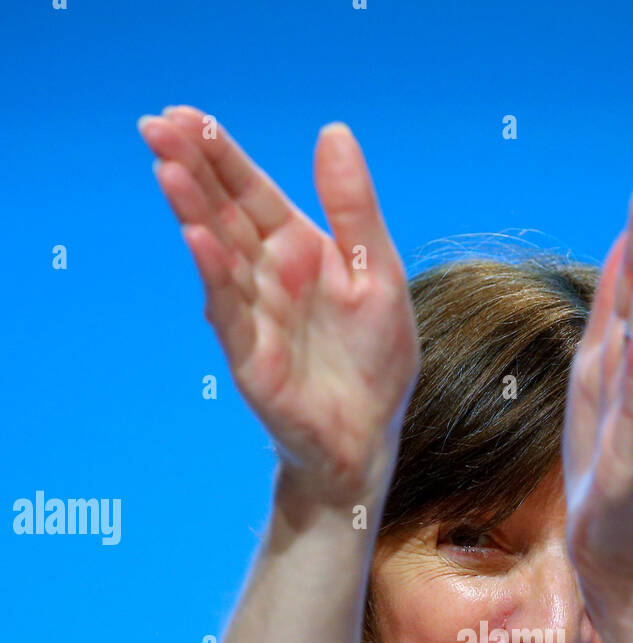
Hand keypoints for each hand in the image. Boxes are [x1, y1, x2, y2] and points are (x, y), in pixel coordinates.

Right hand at [137, 107, 420, 501]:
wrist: (368, 437)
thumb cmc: (376, 359)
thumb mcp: (378, 273)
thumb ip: (353, 208)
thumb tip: (333, 131)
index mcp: (299, 249)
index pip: (251, 191)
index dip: (218, 154)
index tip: (183, 115)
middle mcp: (268, 276)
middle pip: (223, 212)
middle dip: (190, 169)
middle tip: (154, 126)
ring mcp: (253, 314)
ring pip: (218, 254)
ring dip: (193, 211)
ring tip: (168, 170)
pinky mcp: (250, 357)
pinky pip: (229, 310)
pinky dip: (215, 274)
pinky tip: (198, 238)